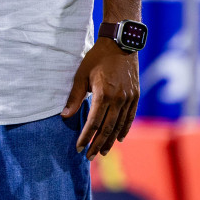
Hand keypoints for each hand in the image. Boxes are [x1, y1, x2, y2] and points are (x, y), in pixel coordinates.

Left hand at [62, 38, 139, 158]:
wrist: (120, 43)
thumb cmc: (97, 57)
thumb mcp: (81, 74)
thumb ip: (74, 97)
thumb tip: (64, 115)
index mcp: (104, 94)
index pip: (94, 123)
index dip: (86, 137)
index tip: (79, 148)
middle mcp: (118, 99)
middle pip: (107, 128)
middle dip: (97, 144)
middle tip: (89, 156)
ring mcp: (129, 98)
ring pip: (119, 125)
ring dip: (110, 140)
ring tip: (101, 151)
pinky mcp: (135, 96)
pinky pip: (129, 117)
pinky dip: (123, 129)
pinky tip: (118, 138)